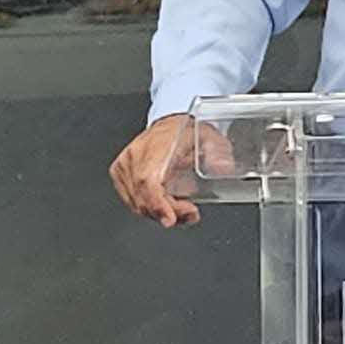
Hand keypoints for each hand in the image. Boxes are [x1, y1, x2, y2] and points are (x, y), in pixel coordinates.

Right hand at [109, 113, 237, 227]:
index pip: (148, 180)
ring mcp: (124, 166)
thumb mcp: (209, 137)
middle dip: (170, 213)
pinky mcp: (120, 175)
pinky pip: (133, 202)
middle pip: (144, 198)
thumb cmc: (184, 131)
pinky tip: (168, 206)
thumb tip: (224, 167)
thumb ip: (218, 152)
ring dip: (162, 214)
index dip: (157, 203)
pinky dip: (152, 209)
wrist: (167, 124)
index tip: (170, 219)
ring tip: (183, 210)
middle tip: (190, 213)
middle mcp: (134, 156)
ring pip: (138, 204)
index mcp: (155, 145)